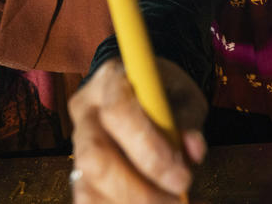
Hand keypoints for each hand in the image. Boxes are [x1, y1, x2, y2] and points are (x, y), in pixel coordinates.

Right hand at [69, 58, 207, 203]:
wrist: (139, 92)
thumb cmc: (165, 94)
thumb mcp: (185, 94)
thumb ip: (189, 119)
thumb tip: (194, 151)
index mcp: (110, 79)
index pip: (118, 112)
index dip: (149, 150)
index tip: (181, 177)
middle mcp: (85, 111)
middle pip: (95, 158)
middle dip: (138, 190)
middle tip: (177, 200)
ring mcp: (76, 144)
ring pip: (87, 186)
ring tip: (167, 203)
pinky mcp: (77, 171)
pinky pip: (88, 200)